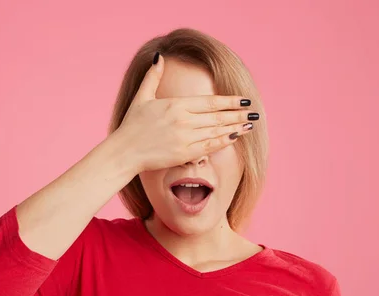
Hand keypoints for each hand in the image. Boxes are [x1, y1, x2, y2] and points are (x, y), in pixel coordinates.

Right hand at [113, 53, 257, 172]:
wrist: (124, 152)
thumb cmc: (132, 125)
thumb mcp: (142, 96)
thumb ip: (153, 77)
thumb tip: (159, 57)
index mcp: (176, 105)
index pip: (210, 101)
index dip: (230, 101)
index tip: (244, 100)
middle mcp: (184, 120)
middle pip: (218, 116)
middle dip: (238, 115)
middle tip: (254, 113)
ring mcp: (185, 138)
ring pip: (216, 131)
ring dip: (235, 127)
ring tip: (249, 125)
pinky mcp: (184, 154)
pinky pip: (209, 146)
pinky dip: (223, 141)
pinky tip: (234, 137)